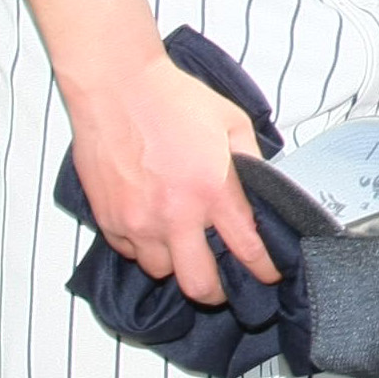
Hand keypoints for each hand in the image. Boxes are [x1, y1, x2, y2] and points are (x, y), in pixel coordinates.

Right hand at [58, 52, 272, 306]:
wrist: (117, 87)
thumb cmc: (174, 100)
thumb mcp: (232, 123)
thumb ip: (252, 162)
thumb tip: (264, 190)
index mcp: (212, 191)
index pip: (247, 250)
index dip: (265, 269)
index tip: (270, 275)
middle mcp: (175, 215)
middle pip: (199, 285)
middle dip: (217, 290)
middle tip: (225, 280)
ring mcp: (137, 222)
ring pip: (162, 272)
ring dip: (177, 264)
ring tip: (184, 243)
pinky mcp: (108, 220)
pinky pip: (131, 253)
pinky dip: (145, 248)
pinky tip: (154, 226)